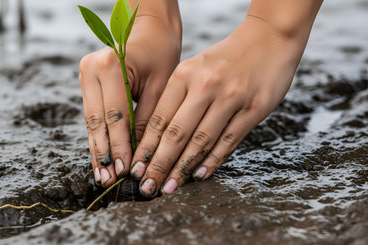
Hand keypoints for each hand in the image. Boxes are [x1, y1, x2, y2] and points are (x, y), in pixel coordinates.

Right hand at [79, 15, 180, 187]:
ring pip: (91, 122)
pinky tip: (101, 159)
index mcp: (109, 65)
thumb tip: (139, 157)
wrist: (150, 31)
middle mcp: (90, 70)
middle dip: (105, 152)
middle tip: (109, 180)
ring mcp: (85, 77)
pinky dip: (98, 138)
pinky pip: (92, 116)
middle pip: (97, 121)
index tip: (125, 170)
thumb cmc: (161, 53)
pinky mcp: (87, 85)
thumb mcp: (161, 86)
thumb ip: (147, 120)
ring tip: (103, 176)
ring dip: (98, 150)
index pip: (114, 115)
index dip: (119, 145)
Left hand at [131, 16, 308, 197]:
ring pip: (201, 141)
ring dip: (183, 169)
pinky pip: (229, 140)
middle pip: (176, 133)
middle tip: (147, 187)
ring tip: (169, 188)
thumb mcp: (195, 68)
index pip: (159, 118)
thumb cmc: (225, 58)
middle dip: (158, 164)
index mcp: (184, 75)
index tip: (135, 168)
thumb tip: (157, 138)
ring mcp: (231, 97)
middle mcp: (205, 86)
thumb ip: (177, 98)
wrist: (269, 37)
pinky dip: (213, 160)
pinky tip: (199, 175)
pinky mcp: (254, 108)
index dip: (145, 147)